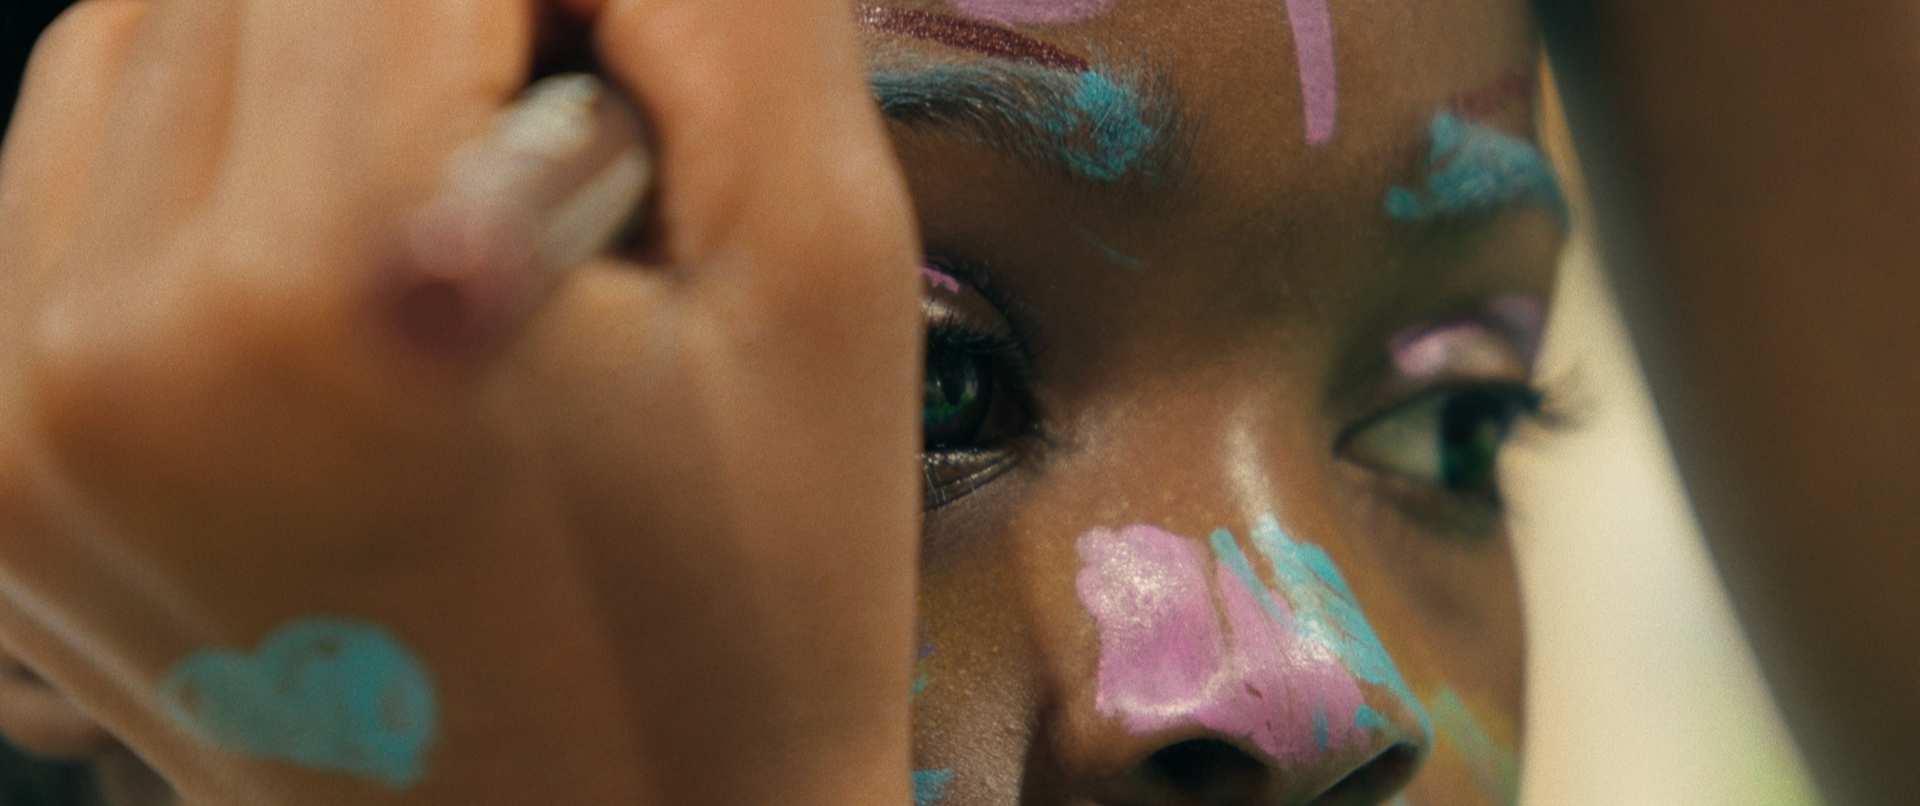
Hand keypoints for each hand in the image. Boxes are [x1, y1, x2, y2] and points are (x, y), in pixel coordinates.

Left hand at [0, 1, 919, 803]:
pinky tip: (345, 278)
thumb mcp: (825, 277)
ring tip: (455, 229)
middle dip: (438, 21)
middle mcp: (107, 351)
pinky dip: (212, 158)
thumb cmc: (755, 606)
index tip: (625, 84)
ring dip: (315, 66)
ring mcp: (17, 426)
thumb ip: (728, 10)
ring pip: (142, 39)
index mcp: (335, 298)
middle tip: (564, 173)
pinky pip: (67, 179)